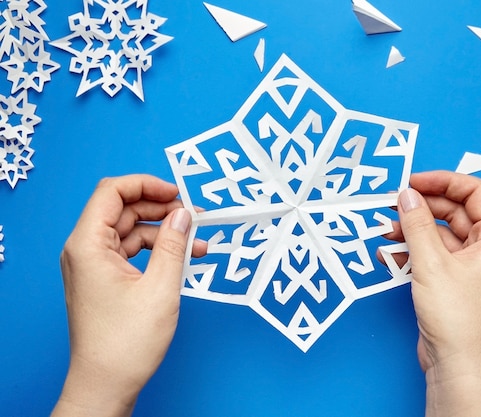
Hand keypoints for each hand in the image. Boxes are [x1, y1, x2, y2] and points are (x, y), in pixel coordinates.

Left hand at [52, 175, 205, 416]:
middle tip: (195, 216)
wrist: (106, 384)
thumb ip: (174, 245)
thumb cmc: (126, 343)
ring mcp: (93, 264)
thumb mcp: (160, 288)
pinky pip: (132, 251)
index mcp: (88, 245)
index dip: (147, 184)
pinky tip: (184, 258)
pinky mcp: (104, 278)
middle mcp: (85, 249)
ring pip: (132, 231)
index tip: (178, 192)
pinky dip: (158, 251)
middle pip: (124, 209)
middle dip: (162, 208)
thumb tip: (184, 215)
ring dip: (165, 232)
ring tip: (198, 242)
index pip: (112, 192)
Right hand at [386, 171, 480, 416]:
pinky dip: (413, 250)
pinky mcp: (455, 279)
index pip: (474, 192)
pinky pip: (434, 253)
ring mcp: (472, 264)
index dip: (442, 181)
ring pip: (440, 233)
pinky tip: (390, 253)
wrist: (457, 365)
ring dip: (413, 229)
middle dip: (422, 207)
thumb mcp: (432, 263)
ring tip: (386, 230)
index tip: (412, 181)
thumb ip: (417, 224)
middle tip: (393, 204)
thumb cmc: (458, 319)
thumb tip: (406, 195)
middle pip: (454, 211)